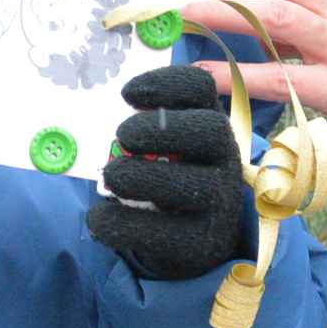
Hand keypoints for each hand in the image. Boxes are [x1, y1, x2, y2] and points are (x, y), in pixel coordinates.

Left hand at [84, 66, 249, 281]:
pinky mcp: (202, 243)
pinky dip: (121, 224)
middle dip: (161, 129)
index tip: (127, 95)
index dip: (166, 83)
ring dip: (141, 176)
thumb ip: (150, 128)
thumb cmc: (173, 180)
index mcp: (213, 125)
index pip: (202, 89)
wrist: (195, 241)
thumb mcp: (170, 148)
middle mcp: (227, 160)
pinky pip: (163, 233)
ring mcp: (220, 203)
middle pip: (212, 130)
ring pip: (193, 184)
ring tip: (110, 176)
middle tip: (122, 136)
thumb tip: (113, 121)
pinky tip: (99, 218)